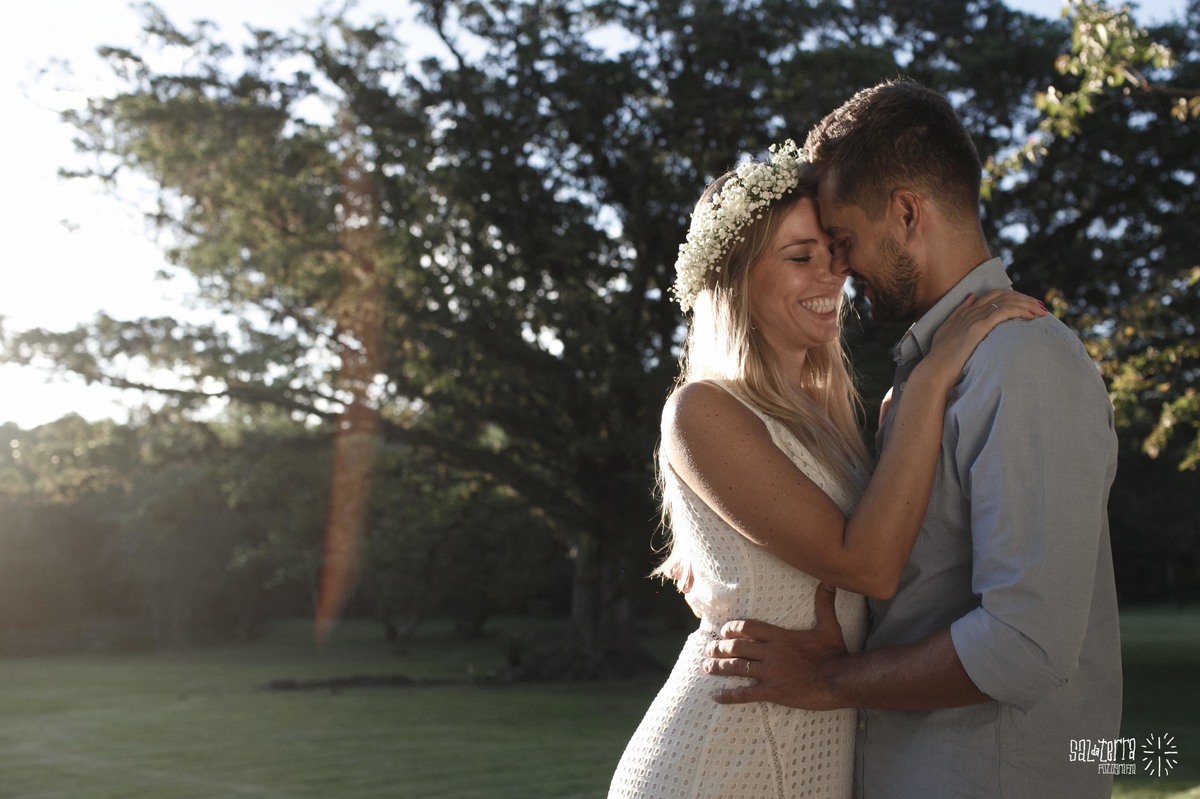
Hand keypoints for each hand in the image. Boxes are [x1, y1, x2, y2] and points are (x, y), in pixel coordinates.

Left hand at [702, 584, 849, 709]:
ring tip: (706, 667)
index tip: (723, 630)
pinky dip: (729, 695)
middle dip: (720, 648)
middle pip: (737, 647)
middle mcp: (771, 652)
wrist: (840, 681)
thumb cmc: (835, 653)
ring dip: (719, 667)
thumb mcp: (830, 626)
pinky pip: (746, 694)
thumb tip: (828, 580)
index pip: (749, 627)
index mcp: (780, 636)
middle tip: (708, 649)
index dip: (732, 628)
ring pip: (737, 668)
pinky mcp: (773, 692)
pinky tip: (716, 696)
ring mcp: (770, 673)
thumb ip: (824, 603)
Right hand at [919, 289, 1046, 390]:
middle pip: (1002, 295)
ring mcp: (974, 318)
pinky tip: (1032, 316)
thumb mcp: (947, 331)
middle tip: (1040, 306)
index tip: (1027, 305)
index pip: (992, 296)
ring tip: (1042, 311)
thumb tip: (971, 296)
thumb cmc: (941, 360)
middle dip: (1024, 298)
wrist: (934, 370)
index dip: (1012, 297)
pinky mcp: (978, 327)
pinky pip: (1003, 311)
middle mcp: (970, 312)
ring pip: (1005, 301)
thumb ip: (959, 314)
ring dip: (1026, 304)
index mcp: (964, 313)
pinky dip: (1020, 310)